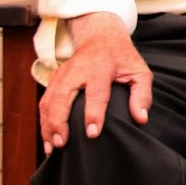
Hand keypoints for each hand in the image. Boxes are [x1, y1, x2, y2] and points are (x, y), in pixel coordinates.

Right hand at [38, 12, 152, 154]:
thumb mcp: (139, 71)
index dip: (93, 114)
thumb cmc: (122, 58)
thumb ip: (142, 94)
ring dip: (47, 125)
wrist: (99, 36)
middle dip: (59, 121)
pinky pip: (44, 103)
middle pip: (62, 96)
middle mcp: (76, 71)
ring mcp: (61, 75)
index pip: (96, 93)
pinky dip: (43, 122)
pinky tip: (48, 139)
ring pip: (48, 101)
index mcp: (100, 68)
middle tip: (62, 144)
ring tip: (52, 148)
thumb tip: (141, 118)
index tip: (92, 134)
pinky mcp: (53, 80)